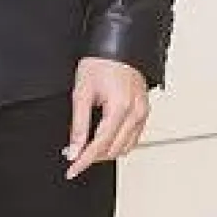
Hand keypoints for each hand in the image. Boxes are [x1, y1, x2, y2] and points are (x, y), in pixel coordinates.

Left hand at [64, 57, 149, 178]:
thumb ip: (78, 125)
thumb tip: (74, 149)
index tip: (72, 170)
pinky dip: (118, 143)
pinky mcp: (144, 112)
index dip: (84, 160)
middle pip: (113, 150)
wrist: (118, 46)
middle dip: (93, 156)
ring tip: (88, 147)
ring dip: (106, 152)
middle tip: (74, 154)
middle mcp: (136, 112)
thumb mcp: (82, 93)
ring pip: (125, 148)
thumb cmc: (101, 63)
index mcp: (120, 107)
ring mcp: (143, 113)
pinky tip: (104, 139)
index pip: (100, 145)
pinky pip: (133, 138)